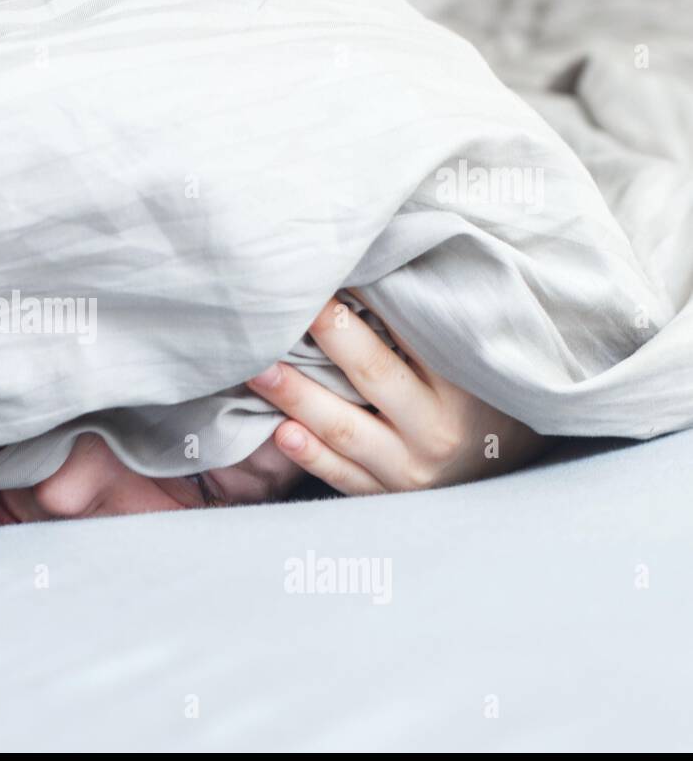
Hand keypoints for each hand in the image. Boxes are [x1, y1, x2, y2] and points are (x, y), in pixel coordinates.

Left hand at [245, 296, 546, 494]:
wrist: (503, 470)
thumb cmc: (476, 398)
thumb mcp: (471, 361)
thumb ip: (431, 324)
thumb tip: (375, 263)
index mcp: (464, 383)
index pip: (412, 332)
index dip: (366, 302)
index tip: (328, 273)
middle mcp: (439, 428)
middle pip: (373, 374)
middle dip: (326, 337)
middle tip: (282, 310)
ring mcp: (413, 468)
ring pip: (346, 430)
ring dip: (297, 398)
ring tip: (257, 369)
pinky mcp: (390, 496)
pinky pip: (344, 477)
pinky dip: (311, 456)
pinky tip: (281, 433)